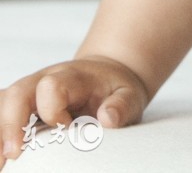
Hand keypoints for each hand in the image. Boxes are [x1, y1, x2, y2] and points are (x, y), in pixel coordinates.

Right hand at [0, 55, 147, 167]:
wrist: (106, 76)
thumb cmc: (115, 90)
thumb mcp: (130, 94)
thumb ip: (122, 105)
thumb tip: (108, 118)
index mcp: (72, 76)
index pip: (51, 86)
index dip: (53, 110)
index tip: (65, 130)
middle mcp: (43, 80)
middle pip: (16, 94)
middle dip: (11, 124)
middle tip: (12, 155)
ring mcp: (29, 92)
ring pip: (2, 103)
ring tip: (0, 164)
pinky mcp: (21, 107)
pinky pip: (2, 115)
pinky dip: (0, 134)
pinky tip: (2, 159)